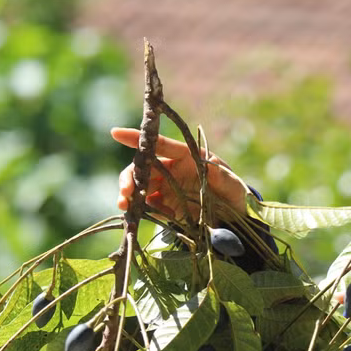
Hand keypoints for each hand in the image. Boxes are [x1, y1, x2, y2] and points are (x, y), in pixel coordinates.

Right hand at [111, 127, 248, 219]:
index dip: (137, 138)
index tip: (116, 133)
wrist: (235, 215)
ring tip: (126, 207)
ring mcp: (166, 187)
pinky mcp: (165, 205)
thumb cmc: (234, 190)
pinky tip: (152, 217)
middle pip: (142, 167)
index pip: (158, 144)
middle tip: (125, 192)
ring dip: (129, 196)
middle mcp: (171, 169)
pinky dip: (144, 211)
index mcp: (185, 155)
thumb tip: (212, 163)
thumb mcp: (232, 183)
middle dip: (129, 178)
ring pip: (139, 187)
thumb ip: (221, 176)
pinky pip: (148, 206)